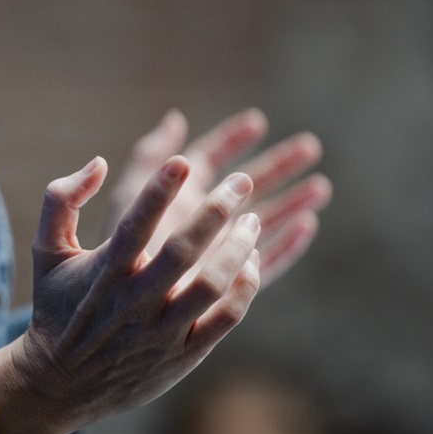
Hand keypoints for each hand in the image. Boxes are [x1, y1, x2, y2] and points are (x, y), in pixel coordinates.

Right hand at [0, 156, 260, 433]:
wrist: (59, 384)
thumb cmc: (56, 307)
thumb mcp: (46, 250)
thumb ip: (61, 199)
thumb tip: (98, 163)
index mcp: (104, 271)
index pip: (134, 225)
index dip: (158, 191)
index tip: (182, 160)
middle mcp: (135, 301)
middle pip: (183, 252)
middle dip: (216, 211)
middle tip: (241, 182)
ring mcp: (162, 330)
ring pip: (212, 285)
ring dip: (238, 248)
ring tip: (252, 219)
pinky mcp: (183, 354)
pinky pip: (225, 319)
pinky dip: (244, 288)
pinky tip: (250, 262)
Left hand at [107, 109, 330, 284]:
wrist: (111, 313)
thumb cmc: (111, 253)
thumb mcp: (127, 201)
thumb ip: (149, 161)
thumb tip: (176, 120)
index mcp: (175, 197)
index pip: (210, 158)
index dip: (233, 138)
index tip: (257, 122)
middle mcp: (199, 221)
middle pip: (247, 186)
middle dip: (278, 166)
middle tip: (311, 146)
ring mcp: (215, 252)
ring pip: (263, 221)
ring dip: (292, 202)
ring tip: (321, 188)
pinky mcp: (226, 284)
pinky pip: (264, 264)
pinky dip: (286, 246)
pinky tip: (307, 226)